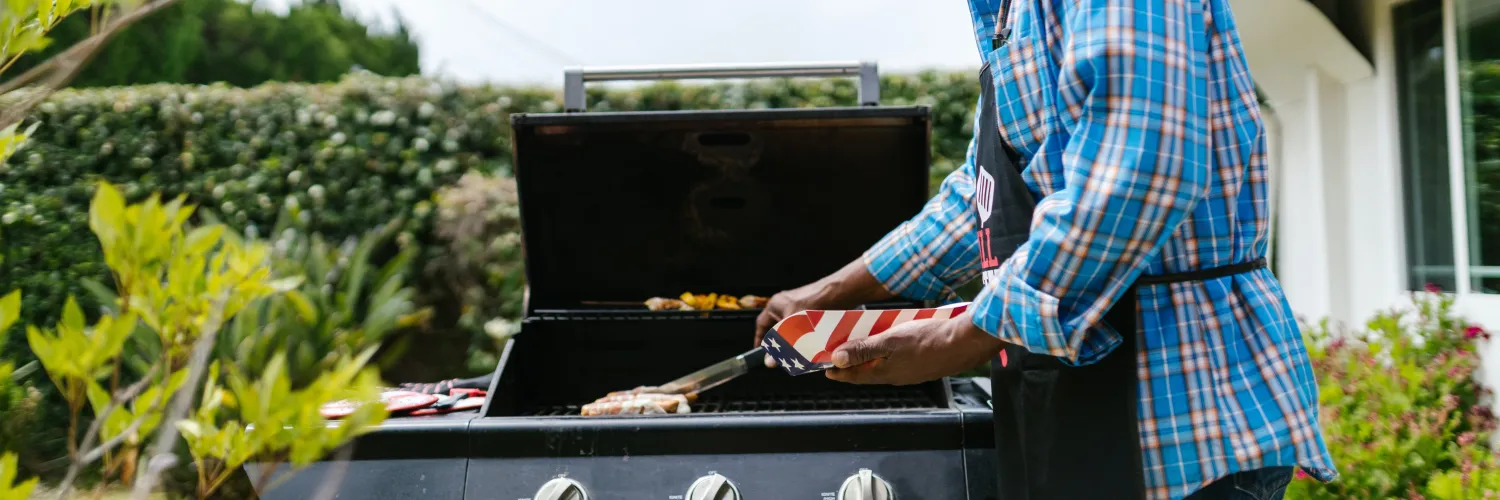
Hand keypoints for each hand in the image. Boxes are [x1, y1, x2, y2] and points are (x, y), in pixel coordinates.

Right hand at [754, 259, 894, 366]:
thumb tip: (769, 361)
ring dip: (794, 341)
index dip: (760, 339)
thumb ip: (781, 344)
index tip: (761, 352)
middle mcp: (786, 304)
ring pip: (792, 329)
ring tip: (798, 352)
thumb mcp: (793, 326)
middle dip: (779, 342)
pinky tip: (811, 344)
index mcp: (776, 305)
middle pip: (777, 328)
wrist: (840, 292)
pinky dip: (806, 336)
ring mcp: (800, 307)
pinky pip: (805, 327)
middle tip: (781, 355)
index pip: (761, 324)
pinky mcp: (813, 310)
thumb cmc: (815, 302)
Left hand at [825, 311, 1003, 385]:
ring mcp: (913, 373)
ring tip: (862, 352)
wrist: (965, 343)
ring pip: (885, 368)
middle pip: (869, 372)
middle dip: (853, 366)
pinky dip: (889, 357)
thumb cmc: (927, 339)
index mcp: (885, 373)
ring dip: (871, 361)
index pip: (855, 375)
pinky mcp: (925, 367)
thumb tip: (836, 359)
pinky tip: (892, 347)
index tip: (826, 369)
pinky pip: (900, 364)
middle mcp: (897, 377)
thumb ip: (863, 350)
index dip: (839, 371)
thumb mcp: (889, 340)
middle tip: (840, 360)